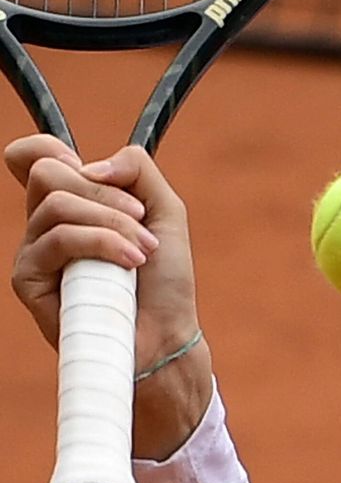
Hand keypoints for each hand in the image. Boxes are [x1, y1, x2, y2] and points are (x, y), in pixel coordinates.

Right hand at [8, 135, 210, 457]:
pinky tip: (130, 264)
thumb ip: (137, 170)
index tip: (94, 172)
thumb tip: (88, 164)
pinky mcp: (29, 279)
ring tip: (143, 252)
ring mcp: (34, 251)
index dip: (48, 149)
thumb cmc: (165, 279)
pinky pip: (58, 239)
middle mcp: (45, 224)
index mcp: (72, 203)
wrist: (168, 333)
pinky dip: (103, 243)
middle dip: (107, 193)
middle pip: (49, 172)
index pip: (32, 157)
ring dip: (113, 223)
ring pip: (57, 204)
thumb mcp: (165, 211)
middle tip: (140, 221)